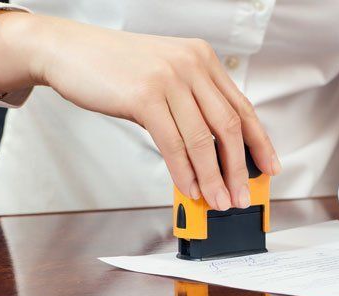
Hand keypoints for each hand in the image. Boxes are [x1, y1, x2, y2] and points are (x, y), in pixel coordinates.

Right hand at [0, 11, 279, 210]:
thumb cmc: (116, 69)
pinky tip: (190, 188)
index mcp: (202, 60)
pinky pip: (173, 144)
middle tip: (242, 195)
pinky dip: (184, 172)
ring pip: (203, 139)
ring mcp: (169, 78)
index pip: (242, 106)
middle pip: (229, 126)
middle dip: (238, 169)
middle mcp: (191, 64)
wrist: (69, 51)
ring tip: (218, 201)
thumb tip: (212, 158)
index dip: (259, 142)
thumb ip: (191, 108)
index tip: (269, 168)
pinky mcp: (145, 96)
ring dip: (214, 177)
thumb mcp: (164, 78)